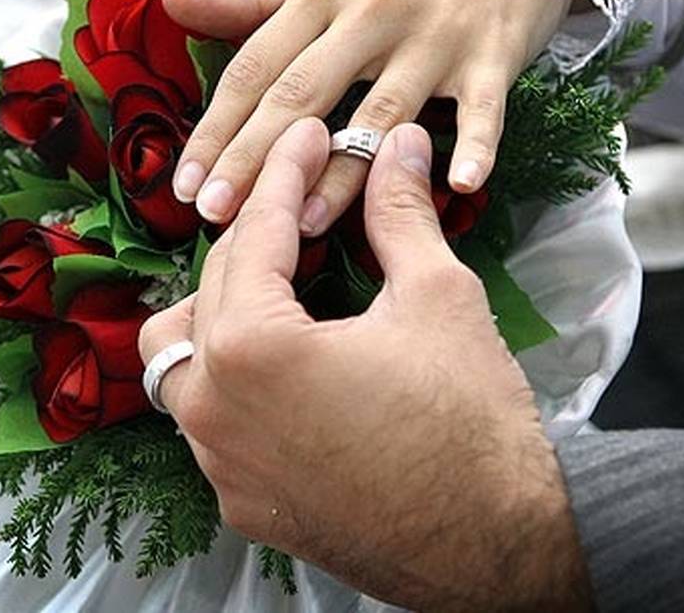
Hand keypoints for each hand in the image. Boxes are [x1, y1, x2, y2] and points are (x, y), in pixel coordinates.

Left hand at [139, 119, 592, 611]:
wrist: (498, 546)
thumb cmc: (471, 422)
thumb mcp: (438, 298)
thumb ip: (399, 213)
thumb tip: (397, 145)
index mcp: (252, 349)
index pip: (256, 235)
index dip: (287, 173)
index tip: (310, 137)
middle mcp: (214, 410)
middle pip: (213, 290)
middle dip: (257, 235)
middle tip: (304, 196)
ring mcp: (223, 466)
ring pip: (185, 362)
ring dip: (222, 311)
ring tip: (276, 282)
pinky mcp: (243, 504)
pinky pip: (211, 424)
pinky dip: (235, 379)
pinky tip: (286, 364)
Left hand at [163, 0, 583, 235]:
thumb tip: (172, 6)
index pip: (255, 67)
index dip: (216, 128)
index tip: (185, 183)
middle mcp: (371, 14)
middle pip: (303, 94)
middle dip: (254, 159)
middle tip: (216, 215)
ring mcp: (433, 37)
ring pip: (381, 112)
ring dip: (344, 171)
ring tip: (307, 224)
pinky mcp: (492, 55)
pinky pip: (483, 107)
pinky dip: (477, 144)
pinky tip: (461, 185)